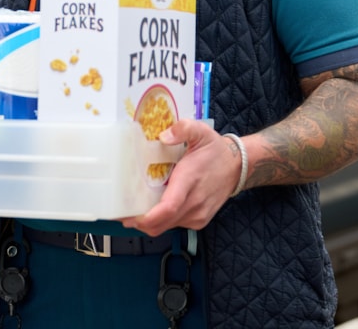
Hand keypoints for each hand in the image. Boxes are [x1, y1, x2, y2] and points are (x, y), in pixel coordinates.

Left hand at [120, 119, 241, 235]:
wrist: (236, 167)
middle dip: (139, 222)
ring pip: (166, 227)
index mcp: (190, 181)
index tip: (130, 216)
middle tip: (121, 212)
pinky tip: (153, 208)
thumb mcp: (201, 131)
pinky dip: (161, 221)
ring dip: (148, 222)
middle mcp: (194, 203)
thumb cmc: (215, 151)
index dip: (148, 216)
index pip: (169, 207)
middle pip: (162, 223)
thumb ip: (183, 129)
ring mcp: (197, 215)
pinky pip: (174, 226)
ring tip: (133, 209)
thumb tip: (163, 136)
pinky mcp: (198, 221)